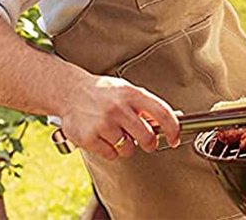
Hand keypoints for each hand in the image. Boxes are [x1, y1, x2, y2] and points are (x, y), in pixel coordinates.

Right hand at [60, 75, 179, 160]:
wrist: (70, 92)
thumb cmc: (103, 92)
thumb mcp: (127, 90)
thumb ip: (146, 105)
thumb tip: (172, 118)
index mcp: (131, 94)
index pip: (161, 112)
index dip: (173, 128)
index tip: (175, 138)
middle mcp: (118, 108)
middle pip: (147, 136)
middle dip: (149, 143)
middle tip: (145, 141)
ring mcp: (103, 123)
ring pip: (128, 148)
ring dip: (126, 145)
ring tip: (116, 132)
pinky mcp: (89, 138)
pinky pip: (111, 154)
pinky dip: (110, 150)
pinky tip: (104, 137)